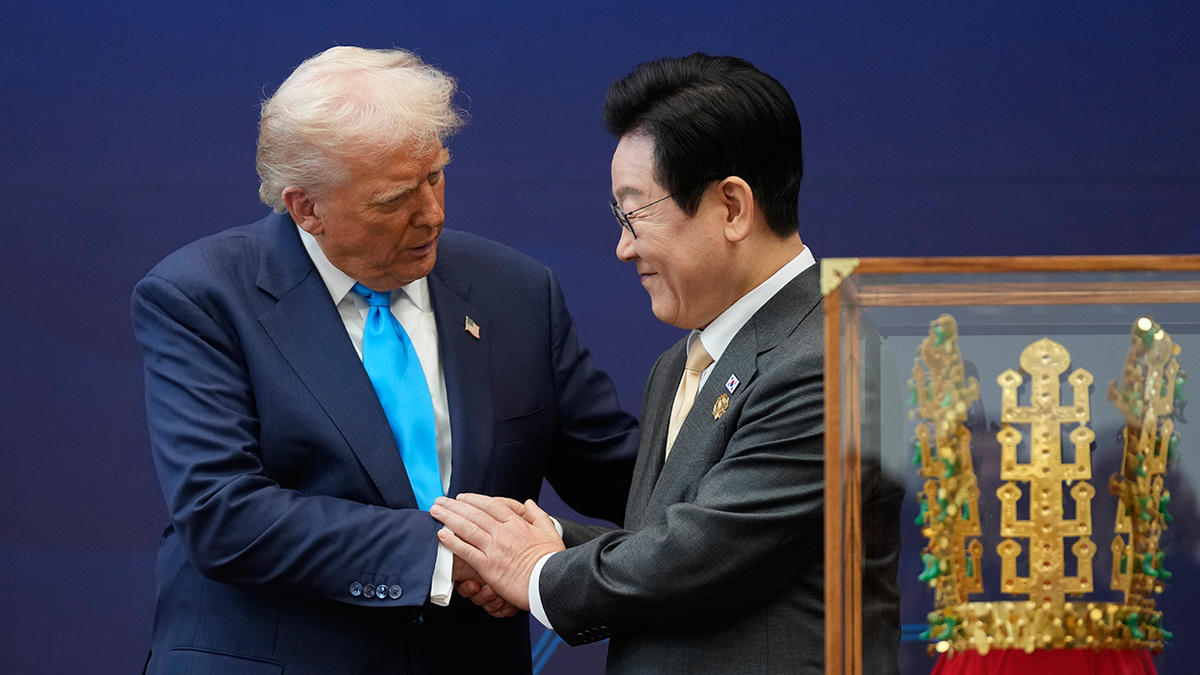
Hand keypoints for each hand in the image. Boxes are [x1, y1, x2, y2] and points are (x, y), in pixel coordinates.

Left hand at [431, 494, 564, 611]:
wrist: (551, 583)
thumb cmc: (552, 561)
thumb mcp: (550, 532)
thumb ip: (538, 515)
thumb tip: (529, 503)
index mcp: (517, 524)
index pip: (491, 505)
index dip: (474, 499)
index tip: (462, 497)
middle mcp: (503, 533)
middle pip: (474, 513)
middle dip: (454, 505)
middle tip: (441, 500)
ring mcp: (494, 549)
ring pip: (467, 528)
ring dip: (448, 518)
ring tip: (436, 512)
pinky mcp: (488, 567)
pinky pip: (466, 551)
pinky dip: (452, 542)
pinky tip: (442, 535)